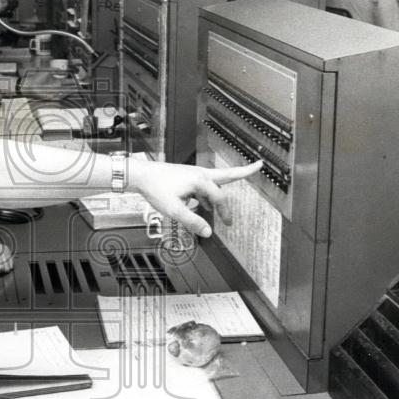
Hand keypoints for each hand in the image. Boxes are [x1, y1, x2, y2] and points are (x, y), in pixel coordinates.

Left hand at [129, 158, 262, 236]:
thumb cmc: (156, 189)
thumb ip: (192, 222)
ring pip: (214, 181)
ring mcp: (193, 173)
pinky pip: (203, 184)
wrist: (140, 175)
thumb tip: (208, 232)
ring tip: (223, 209)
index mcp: (200, 180)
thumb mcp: (174, 210)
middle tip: (258, 166)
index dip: (224, 212)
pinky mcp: (186, 175)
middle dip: (243, 172)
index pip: (219, 197)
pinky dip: (207, 193)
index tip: (226, 224)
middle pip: (227, 174)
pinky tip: (201, 205)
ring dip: (220, 192)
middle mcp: (200, 173)